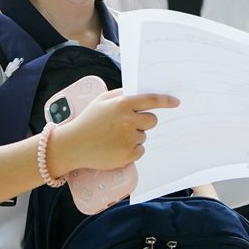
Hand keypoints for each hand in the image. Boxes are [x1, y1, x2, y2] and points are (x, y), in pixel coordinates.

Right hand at [53, 90, 178, 173]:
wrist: (72, 145)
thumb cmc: (88, 121)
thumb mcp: (102, 100)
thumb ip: (121, 94)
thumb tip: (139, 92)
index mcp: (122, 104)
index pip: (151, 100)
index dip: (166, 101)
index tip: (176, 102)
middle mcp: (128, 121)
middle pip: (152, 120)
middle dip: (143, 121)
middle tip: (126, 124)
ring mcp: (128, 139)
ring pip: (144, 135)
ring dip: (134, 136)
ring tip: (115, 137)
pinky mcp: (128, 155)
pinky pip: (140, 150)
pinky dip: (132, 150)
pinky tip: (116, 147)